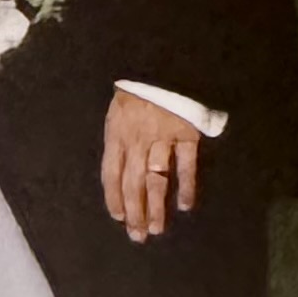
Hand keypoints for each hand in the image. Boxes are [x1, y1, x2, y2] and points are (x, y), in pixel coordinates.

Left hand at [102, 89, 201, 242]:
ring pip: (158, 179)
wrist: (162, 60)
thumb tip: (118, 177)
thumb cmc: (136, 89)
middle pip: (134, 183)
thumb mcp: (117, 111)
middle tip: (138, 236)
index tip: (119, 218)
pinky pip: (186, 165)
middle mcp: (137, 139)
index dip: (114, 198)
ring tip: (156, 228)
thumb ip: (118, 141)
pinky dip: (186, 186)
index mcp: (116, 133)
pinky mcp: (186, 133)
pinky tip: (185, 205)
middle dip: (135, 212)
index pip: (111, 174)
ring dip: (157, 206)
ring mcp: (162, 137)